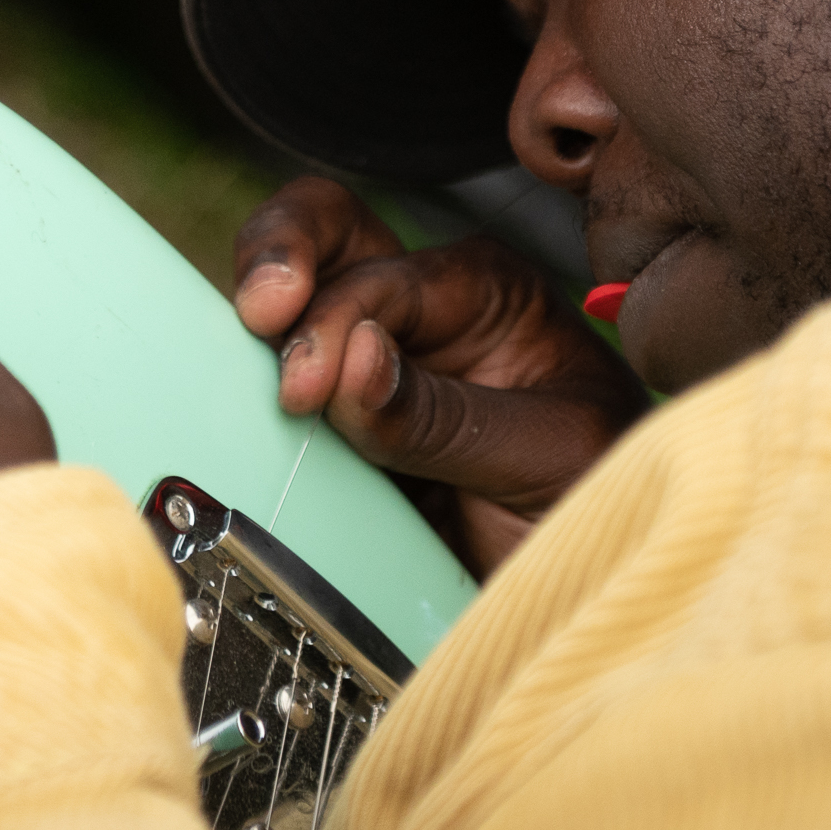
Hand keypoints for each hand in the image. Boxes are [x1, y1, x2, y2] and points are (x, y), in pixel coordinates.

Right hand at [232, 178, 647, 576]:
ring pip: (287, 306)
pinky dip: (241, 392)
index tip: (308, 388)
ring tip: (230, 372)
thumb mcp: (550, 457)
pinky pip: (272, 393)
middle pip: (328, 236)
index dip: (335, 322)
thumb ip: (449, 415)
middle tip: (255, 314)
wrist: (593, 592)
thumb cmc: (600, 504)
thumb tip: (350, 360)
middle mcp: (423, 314)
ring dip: (251, 330)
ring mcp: (373, 369)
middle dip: (276, 255)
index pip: (386, 277)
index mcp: (486, 293)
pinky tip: (232, 413)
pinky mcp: (337, 434)